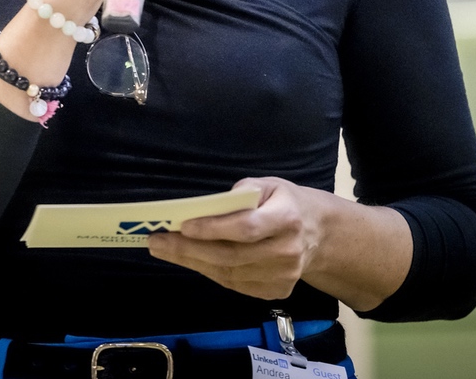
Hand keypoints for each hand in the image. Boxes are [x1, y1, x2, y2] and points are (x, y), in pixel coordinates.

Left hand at [146, 177, 323, 299]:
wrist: (318, 234)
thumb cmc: (285, 203)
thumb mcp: (269, 185)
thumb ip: (243, 192)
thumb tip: (207, 208)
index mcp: (287, 219)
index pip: (245, 227)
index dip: (213, 228)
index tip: (182, 226)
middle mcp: (287, 251)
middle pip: (231, 255)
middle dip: (188, 249)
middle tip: (157, 242)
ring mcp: (283, 276)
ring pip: (229, 273)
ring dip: (193, 262)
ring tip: (165, 250)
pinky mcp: (277, 291)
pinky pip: (236, 284)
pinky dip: (210, 272)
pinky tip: (191, 260)